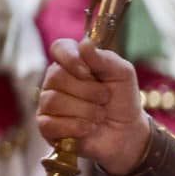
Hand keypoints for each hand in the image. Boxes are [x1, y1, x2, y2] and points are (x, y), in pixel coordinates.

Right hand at [37, 38, 150, 175]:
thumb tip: (84, 44)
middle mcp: (56, 81)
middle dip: (89, 91)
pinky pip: (49, 124)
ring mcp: (48, 104)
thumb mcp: (122, 74)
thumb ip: (104, 59)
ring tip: (100, 115)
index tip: (87, 71)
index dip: (70, 58)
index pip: (59, 48)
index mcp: (74, 62)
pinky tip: (89, 128)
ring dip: (86, 110)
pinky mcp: (47, 127)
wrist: (127, 132)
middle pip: (56, 77)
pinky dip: (76, 127)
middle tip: (105, 99)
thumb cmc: (123, 99)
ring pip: (53, 100)